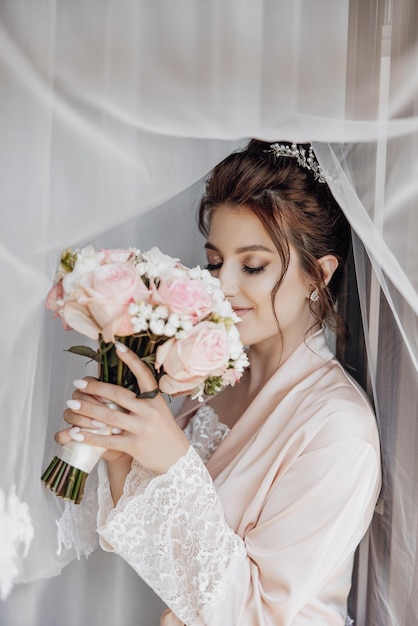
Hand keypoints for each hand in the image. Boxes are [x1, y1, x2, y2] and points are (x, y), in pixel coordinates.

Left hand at [57, 342, 189, 474]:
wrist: (177, 460)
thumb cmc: (164, 433)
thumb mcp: (160, 411)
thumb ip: (143, 400)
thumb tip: (117, 387)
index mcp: (156, 399)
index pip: (144, 374)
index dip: (131, 360)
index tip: (117, 346)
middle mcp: (150, 411)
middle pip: (118, 395)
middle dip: (95, 388)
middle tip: (78, 383)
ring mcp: (142, 428)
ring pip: (109, 416)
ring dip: (87, 409)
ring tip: (71, 405)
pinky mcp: (135, 446)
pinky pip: (108, 439)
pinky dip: (90, 436)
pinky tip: (76, 433)